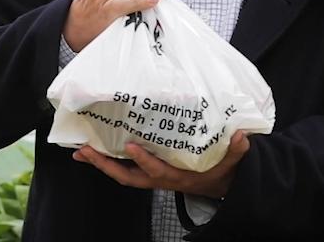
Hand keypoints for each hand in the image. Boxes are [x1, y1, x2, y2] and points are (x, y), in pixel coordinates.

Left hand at [72, 131, 250, 199]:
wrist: (218, 186)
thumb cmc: (221, 171)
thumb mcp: (231, 163)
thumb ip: (236, 150)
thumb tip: (243, 136)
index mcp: (177, 177)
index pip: (157, 171)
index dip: (144, 161)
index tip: (131, 146)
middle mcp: (160, 179)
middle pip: (128, 177)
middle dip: (106, 165)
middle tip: (86, 152)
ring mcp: (151, 177)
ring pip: (121, 174)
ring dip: (100, 163)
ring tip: (81, 151)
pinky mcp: (147, 172)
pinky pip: (124, 169)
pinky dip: (108, 161)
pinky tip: (94, 150)